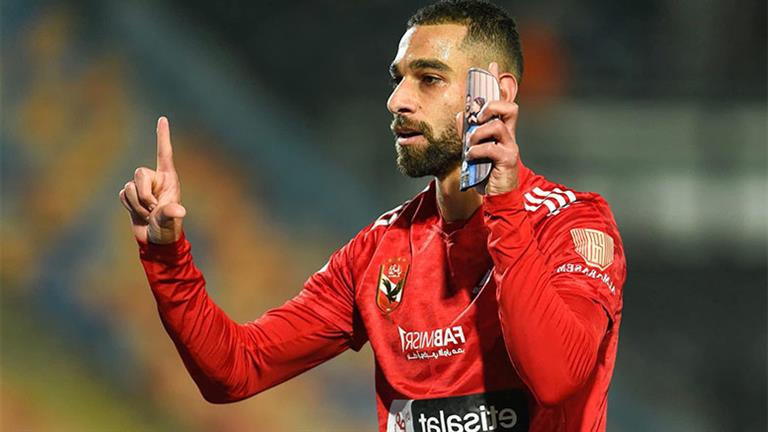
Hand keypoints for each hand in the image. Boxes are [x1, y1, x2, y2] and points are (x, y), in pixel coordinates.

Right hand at [119, 117, 185, 243]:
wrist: (156, 242)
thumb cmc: (168, 230)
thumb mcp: (170, 222)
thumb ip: (171, 213)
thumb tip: (180, 211)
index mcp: (169, 179)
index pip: (164, 153)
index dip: (162, 136)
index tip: (162, 118)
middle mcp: (156, 180)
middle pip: (139, 173)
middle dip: (143, 194)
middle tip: (152, 209)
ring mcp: (143, 187)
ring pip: (129, 187)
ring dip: (137, 204)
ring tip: (148, 214)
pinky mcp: (131, 196)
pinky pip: (122, 195)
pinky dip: (129, 206)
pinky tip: (139, 213)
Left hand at [456, 62, 520, 195]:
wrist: (496, 196)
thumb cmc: (486, 172)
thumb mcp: (473, 149)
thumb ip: (468, 131)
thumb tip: (461, 114)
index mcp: (501, 130)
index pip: (503, 102)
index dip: (498, 84)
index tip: (491, 66)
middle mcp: (509, 135)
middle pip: (510, 107)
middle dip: (492, 106)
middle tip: (478, 117)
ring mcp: (510, 147)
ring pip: (498, 126)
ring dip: (478, 133)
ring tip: (469, 145)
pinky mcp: (508, 160)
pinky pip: (492, 148)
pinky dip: (477, 150)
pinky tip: (472, 157)